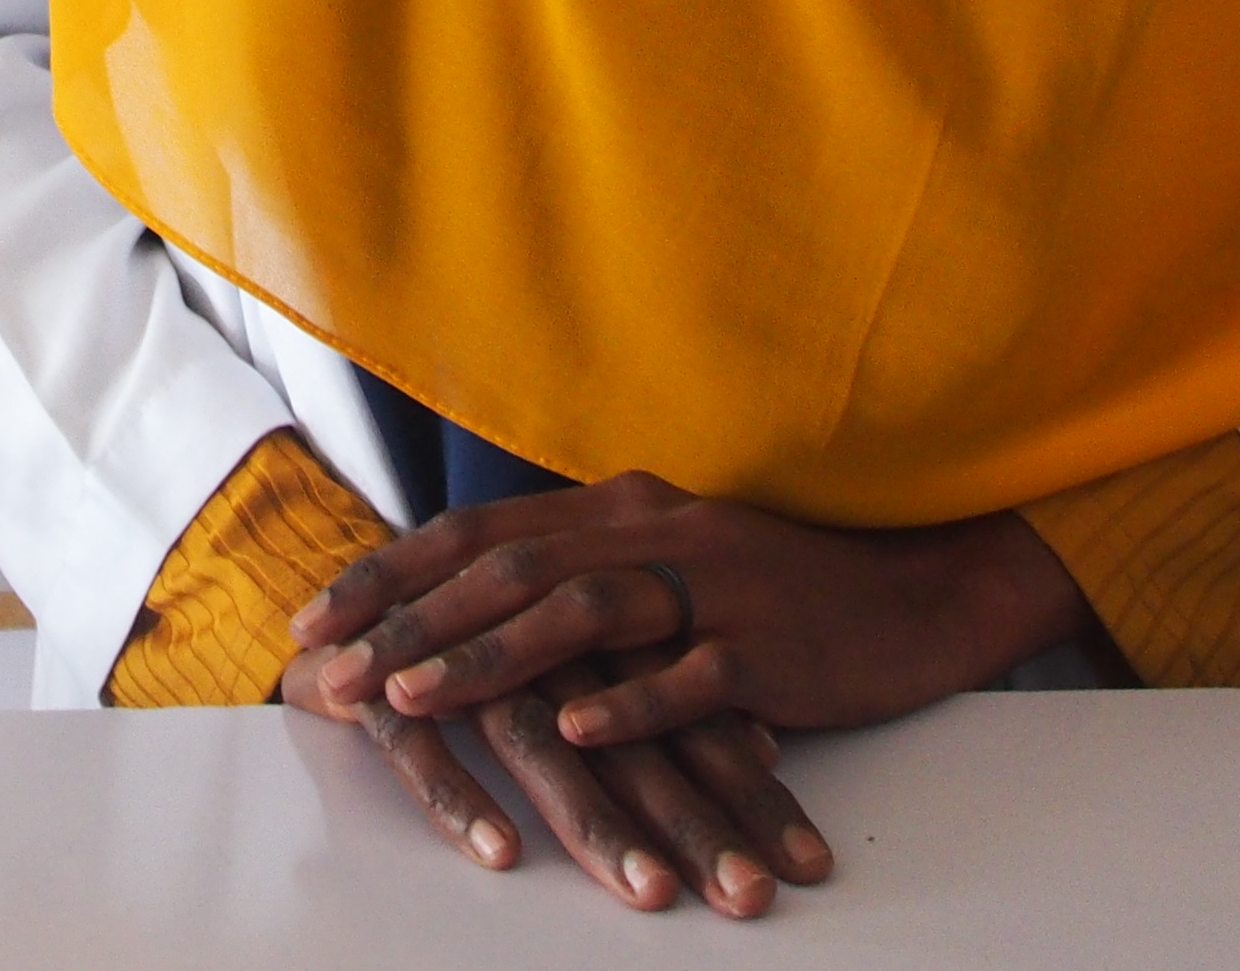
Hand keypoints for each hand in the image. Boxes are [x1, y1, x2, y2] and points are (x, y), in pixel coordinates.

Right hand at [279, 625, 818, 919]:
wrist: (343, 601)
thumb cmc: (487, 641)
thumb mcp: (586, 662)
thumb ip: (667, 696)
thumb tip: (769, 744)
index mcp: (596, 624)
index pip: (690, 709)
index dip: (748, 788)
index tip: (803, 865)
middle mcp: (537, 636)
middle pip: (629, 733)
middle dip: (697, 819)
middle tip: (750, 896)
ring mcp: (458, 657)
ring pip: (538, 741)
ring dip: (597, 822)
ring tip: (650, 891)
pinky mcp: (380, 686)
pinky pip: (423, 747)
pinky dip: (463, 796)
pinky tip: (502, 853)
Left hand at [291, 470, 1089, 759]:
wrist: (921, 592)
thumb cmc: (786, 591)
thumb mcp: (674, 561)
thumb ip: (587, 572)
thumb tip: (477, 607)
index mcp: (622, 510)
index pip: (478, 535)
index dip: (392, 574)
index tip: (317, 620)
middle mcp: (654, 531)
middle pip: (507, 570)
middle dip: (408, 621)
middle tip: (334, 670)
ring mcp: (713, 585)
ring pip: (580, 612)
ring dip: (488, 657)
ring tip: (416, 698)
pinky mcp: (769, 646)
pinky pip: (689, 674)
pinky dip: (630, 702)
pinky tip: (578, 730)